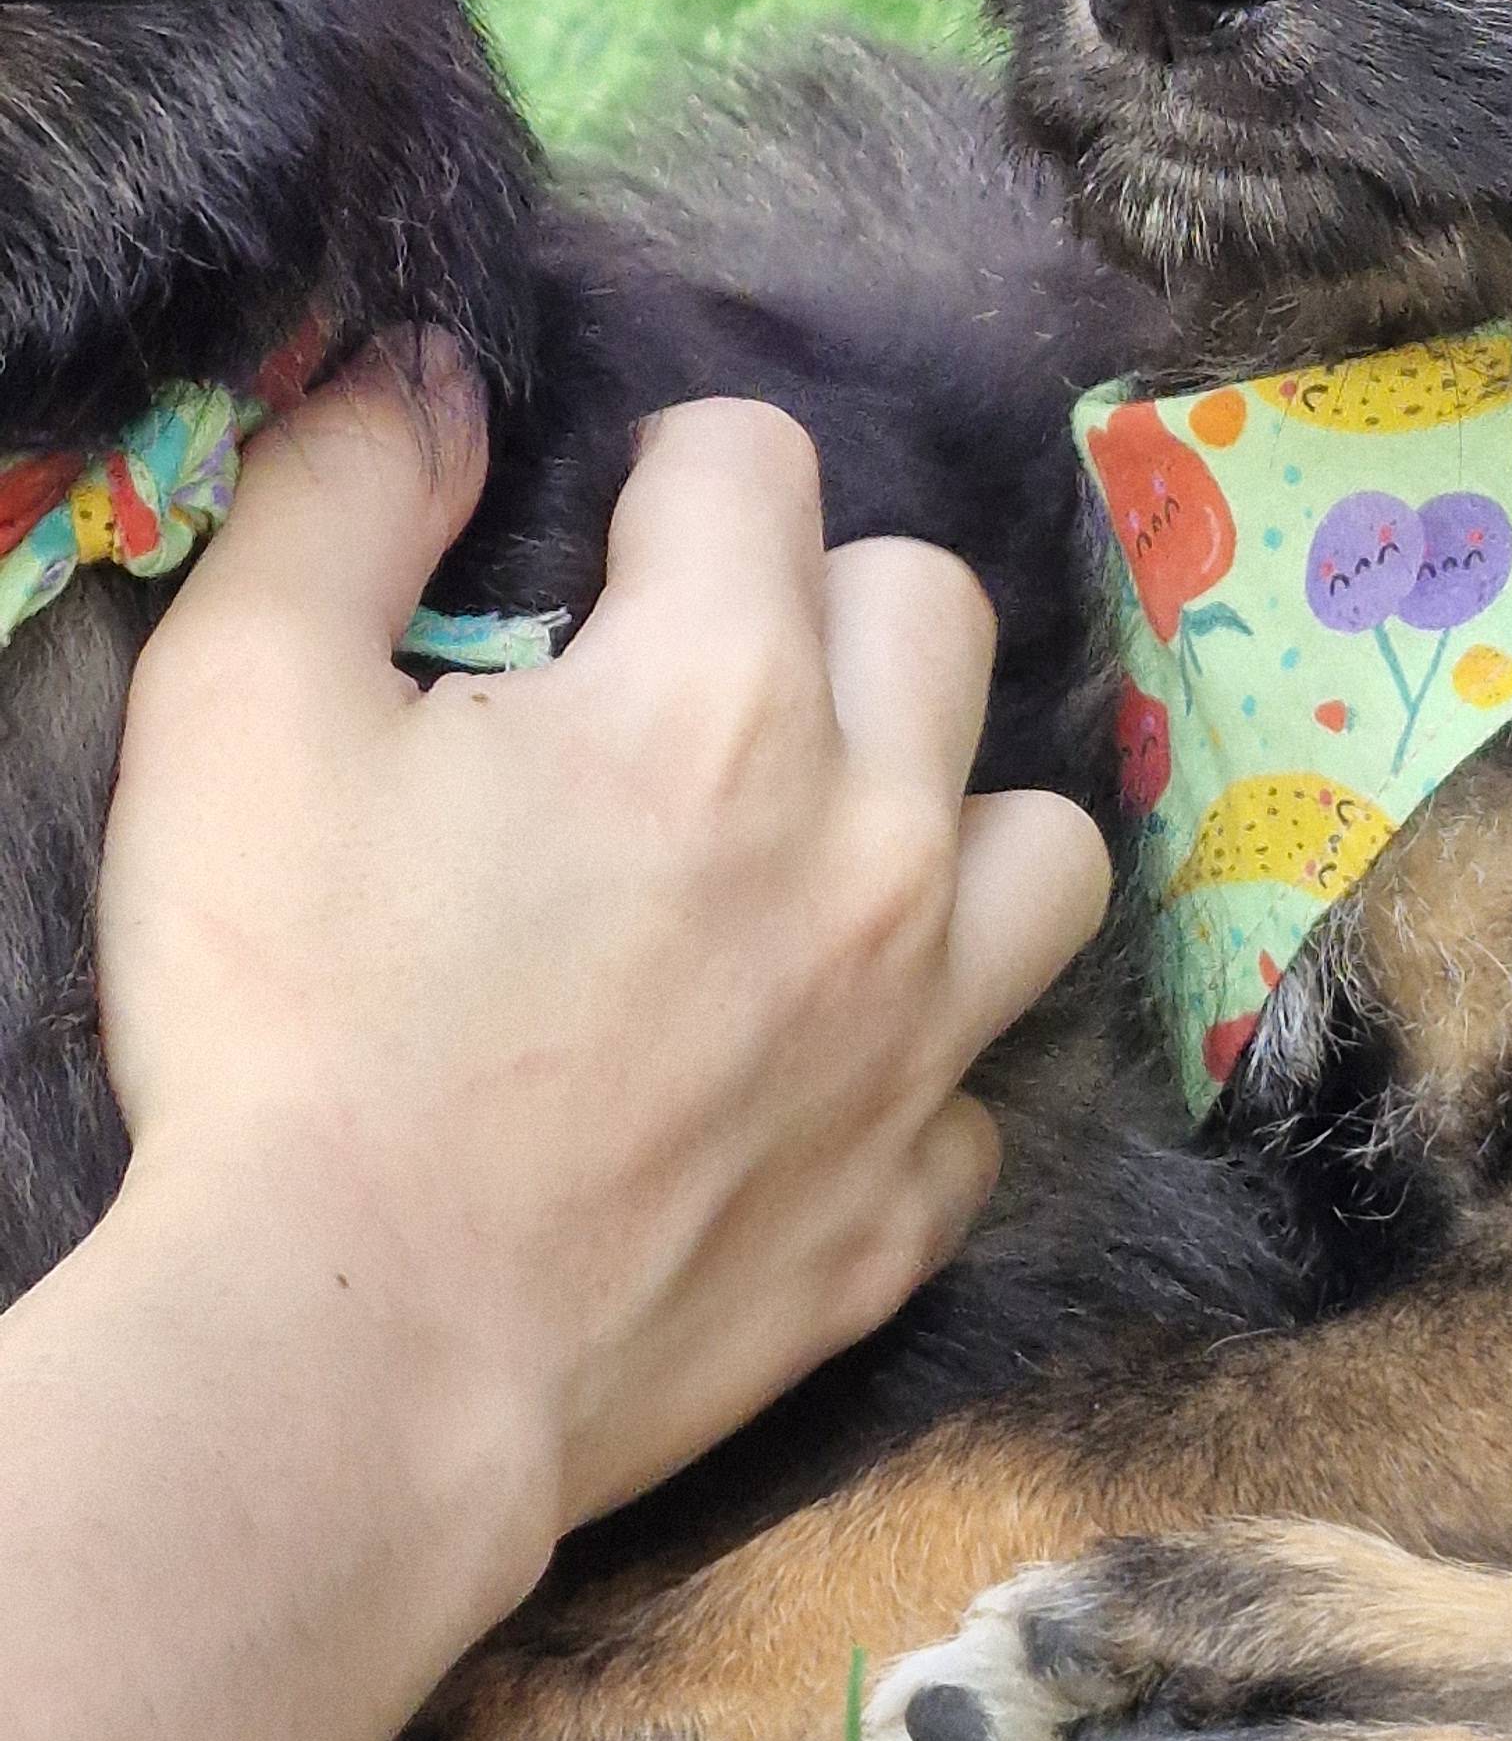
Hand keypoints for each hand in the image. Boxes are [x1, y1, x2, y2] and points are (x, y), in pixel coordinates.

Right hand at [95, 340, 1107, 1582]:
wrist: (357, 1362)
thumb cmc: (288, 1028)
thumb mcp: (236, 713)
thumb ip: (341, 505)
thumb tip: (427, 378)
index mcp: (720, 700)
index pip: (757, 462)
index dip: (660, 481)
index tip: (597, 552)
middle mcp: (874, 846)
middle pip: (935, 612)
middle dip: (820, 607)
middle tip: (688, 690)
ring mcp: (921, 1037)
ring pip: (1046, 845)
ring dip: (944, 819)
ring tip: (818, 857)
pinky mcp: (911, 1206)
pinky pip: (978, 1092)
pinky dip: (910, 1066)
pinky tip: (800, 1077)